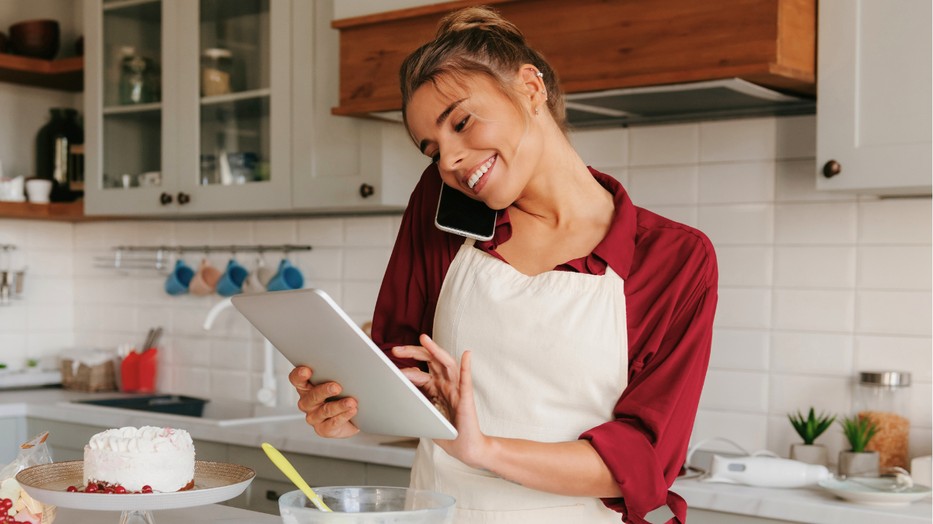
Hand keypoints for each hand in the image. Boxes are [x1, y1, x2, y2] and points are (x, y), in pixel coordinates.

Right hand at [288, 366, 358, 437]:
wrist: (353, 418)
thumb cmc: (343, 394)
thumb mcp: (338, 381)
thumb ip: (336, 372)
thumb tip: (348, 360)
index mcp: (306, 387)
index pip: (296, 379)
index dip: (299, 375)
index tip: (307, 370)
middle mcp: (307, 402)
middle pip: (311, 396)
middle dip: (324, 390)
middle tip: (336, 387)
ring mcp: (314, 417)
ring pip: (324, 410)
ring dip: (339, 405)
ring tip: (351, 402)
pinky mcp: (323, 429)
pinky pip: (332, 423)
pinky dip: (343, 416)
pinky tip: (352, 411)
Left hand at [392, 334, 489, 467]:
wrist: (466, 448)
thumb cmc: (448, 433)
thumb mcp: (425, 415)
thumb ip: (415, 404)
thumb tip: (395, 398)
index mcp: (436, 388)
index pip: (420, 371)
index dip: (405, 368)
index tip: (389, 366)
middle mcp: (446, 385)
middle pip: (431, 361)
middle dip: (414, 352)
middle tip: (397, 349)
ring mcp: (457, 389)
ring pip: (446, 364)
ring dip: (435, 351)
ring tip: (424, 339)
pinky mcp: (466, 398)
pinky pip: (466, 380)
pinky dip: (466, 366)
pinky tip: (466, 355)